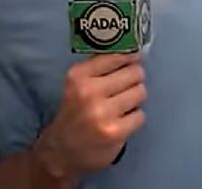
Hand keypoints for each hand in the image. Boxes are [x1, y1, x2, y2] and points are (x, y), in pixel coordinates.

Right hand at [37, 53, 145, 177]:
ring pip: (140, 92)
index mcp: (79, 75)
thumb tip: (133, 50)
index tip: (134, 59)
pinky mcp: (115, 132)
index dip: (130, 57)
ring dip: (134, 99)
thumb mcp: (78, 83)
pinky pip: (140, 115)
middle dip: (134, 80)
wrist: (61, 151)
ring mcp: (103, 113)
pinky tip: (120, 122)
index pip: (117, 55)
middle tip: (124, 89)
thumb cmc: (75, 112)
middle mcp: (89, 91)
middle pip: (135, 73)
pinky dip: (133, 119)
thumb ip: (100, 65)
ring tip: (120, 106)